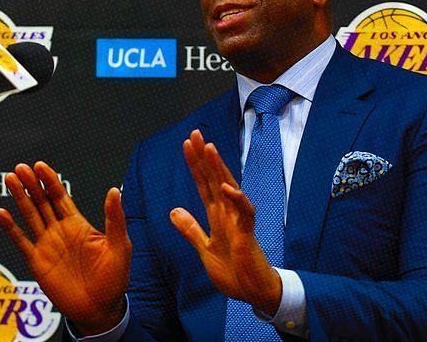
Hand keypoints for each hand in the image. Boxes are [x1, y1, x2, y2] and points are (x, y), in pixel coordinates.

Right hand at [0, 161, 130, 335]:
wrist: (100, 309)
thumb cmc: (114, 279)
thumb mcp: (120, 245)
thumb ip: (115, 219)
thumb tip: (115, 191)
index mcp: (79, 224)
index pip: (61, 196)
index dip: (50, 180)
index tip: (40, 166)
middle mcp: (61, 231)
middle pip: (42, 201)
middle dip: (32, 184)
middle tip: (21, 168)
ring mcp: (48, 245)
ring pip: (30, 215)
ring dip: (20, 198)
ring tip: (10, 180)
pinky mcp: (38, 262)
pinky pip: (21, 241)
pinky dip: (11, 228)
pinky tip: (2, 213)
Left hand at [169, 130, 282, 313]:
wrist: (253, 292)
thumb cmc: (233, 271)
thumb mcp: (204, 249)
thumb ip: (191, 230)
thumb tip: (173, 211)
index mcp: (216, 214)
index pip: (202, 183)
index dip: (194, 164)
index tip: (186, 144)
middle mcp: (227, 212)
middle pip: (213, 178)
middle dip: (204, 157)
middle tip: (195, 134)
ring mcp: (238, 220)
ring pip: (228, 188)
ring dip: (219, 169)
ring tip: (209, 149)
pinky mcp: (247, 233)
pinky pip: (244, 213)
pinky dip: (236, 200)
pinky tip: (227, 187)